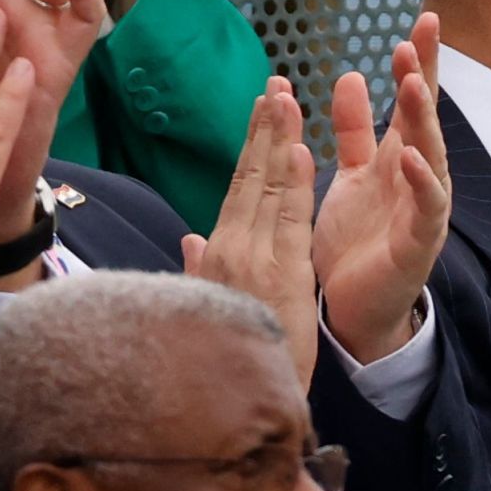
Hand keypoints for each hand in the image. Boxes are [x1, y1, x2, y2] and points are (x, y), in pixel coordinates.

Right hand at [185, 77, 317, 388]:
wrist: (229, 408)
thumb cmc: (224, 359)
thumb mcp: (208, 306)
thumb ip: (200, 267)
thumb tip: (190, 237)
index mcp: (220, 253)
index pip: (239, 187)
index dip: (253, 144)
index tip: (264, 106)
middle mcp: (231, 248)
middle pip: (250, 176)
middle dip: (265, 126)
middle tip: (277, 83)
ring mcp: (253, 259)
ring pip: (267, 187)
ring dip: (278, 139)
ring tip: (286, 96)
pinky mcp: (277, 276)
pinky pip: (288, 221)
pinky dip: (292, 184)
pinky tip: (299, 150)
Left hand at [314, 14, 450, 364]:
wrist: (353, 309)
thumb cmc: (357, 241)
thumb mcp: (351, 174)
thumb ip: (353, 129)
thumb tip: (351, 74)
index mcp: (400, 158)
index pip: (412, 101)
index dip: (418, 62)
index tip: (421, 20)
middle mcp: (419, 176)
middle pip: (425, 118)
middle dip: (423, 75)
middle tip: (419, 34)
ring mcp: (423, 208)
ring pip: (430, 154)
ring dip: (422, 118)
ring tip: (412, 83)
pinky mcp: (419, 242)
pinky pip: (425, 206)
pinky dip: (422, 181)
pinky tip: (412, 156)